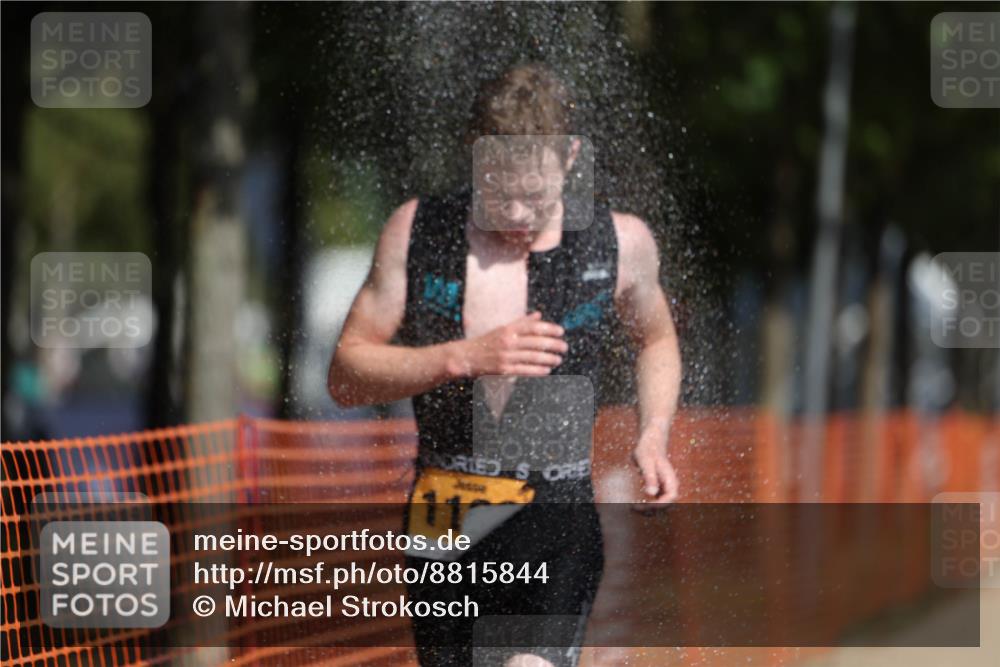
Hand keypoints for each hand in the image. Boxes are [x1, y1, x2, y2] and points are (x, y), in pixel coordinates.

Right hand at [449, 311, 567, 377]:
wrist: (466, 357)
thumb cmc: (486, 341)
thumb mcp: (503, 328)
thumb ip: (522, 322)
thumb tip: (539, 315)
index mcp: (508, 329)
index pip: (533, 327)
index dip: (549, 329)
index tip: (561, 331)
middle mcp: (508, 341)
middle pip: (536, 342)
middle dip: (553, 345)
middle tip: (564, 347)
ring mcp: (506, 356)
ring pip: (533, 357)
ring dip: (548, 359)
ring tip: (558, 359)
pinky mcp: (503, 369)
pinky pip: (525, 370)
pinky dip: (537, 371)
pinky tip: (547, 370)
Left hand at [631, 425, 678, 505]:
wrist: (650, 441)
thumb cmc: (648, 449)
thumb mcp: (646, 462)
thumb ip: (650, 477)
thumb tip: (651, 493)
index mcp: (670, 479)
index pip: (671, 497)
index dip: (660, 504)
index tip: (646, 506)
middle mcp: (669, 485)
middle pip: (666, 504)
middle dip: (652, 509)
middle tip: (635, 508)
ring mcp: (664, 487)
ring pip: (660, 504)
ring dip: (648, 509)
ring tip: (633, 508)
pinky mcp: (658, 488)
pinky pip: (654, 500)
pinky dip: (646, 505)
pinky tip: (634, 504)